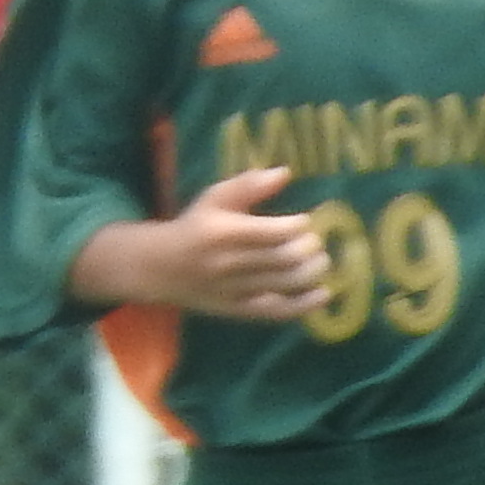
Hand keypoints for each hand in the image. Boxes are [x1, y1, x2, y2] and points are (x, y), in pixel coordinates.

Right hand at [163, 167, 330, 320]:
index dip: (298, 226)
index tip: (305, 221)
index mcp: (224, 232)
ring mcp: (235, 289)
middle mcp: (229, 262)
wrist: (160, 267)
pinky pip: (279, 311)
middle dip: (310, 249)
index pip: (273, 231)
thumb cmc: (196, 226)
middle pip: (285, 258)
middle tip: (316, 242)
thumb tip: (286, 172)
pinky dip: (307, 304)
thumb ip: (248, 185)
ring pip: (286, 283)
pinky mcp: (240, 310)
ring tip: (321, 261)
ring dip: (314, 272)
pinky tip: (324, 293)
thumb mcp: (214, 199)